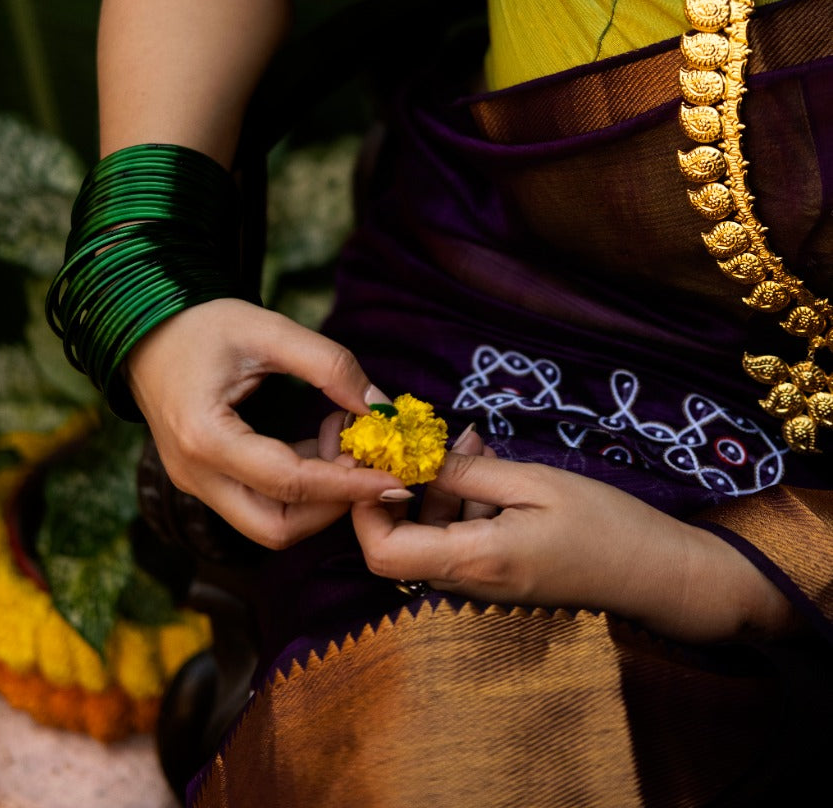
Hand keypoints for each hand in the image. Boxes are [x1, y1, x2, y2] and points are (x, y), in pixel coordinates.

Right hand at [126, 298, 409, 548]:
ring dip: (318, 496)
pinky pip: (259, 503)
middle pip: (277, 527)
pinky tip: (318, 441)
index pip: (290, 483)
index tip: (396, 480)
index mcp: (204, 436)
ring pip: (269, 523)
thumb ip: (329, 364)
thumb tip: (382, 408)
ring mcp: (194, 483)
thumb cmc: (203, 324)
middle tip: (368, 460)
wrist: (146, 330)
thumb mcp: (269, 329)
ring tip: (339, 435)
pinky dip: (299, 487)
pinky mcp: (203, 481)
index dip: (349, 486)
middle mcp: (194, 473)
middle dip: (333, 506)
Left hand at [352, 450, 796, 642]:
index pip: (381, 552)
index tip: (378, 458)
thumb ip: (469, 472)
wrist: (656, 574)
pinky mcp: (498, 576)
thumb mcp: (533, 483)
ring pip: (429, 535)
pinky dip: (462, 500)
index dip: (364, 506)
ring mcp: (483, 584)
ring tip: (472, 440)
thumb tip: (413, 456)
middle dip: (402, 485)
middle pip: (399, 541)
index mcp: (473, 561)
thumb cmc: (602, 524)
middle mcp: (468, 582)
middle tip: (424, 437)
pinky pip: (458, 538)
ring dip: (438, 487)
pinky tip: (487, 462)